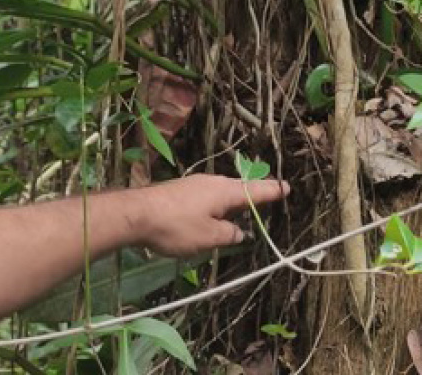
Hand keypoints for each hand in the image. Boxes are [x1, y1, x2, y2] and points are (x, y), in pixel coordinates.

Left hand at [133, 174, 288, 257]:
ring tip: (240, 211)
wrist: (135, 214)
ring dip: (233, 201)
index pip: (256, 191)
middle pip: (239, 188)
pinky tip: (211, 214)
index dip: (272, 191)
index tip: (287, 187)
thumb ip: (229, 235)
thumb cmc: (176, 227)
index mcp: (225, 192)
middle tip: (267, 196)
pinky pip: (207, 195)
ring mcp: (195, 184)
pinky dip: (216, 204)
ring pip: (222, 192)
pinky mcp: (180, 190)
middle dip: (253, 194)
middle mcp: (213, 182)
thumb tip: (239, 231)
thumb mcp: (209, 238)